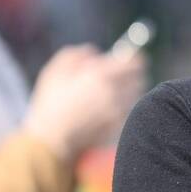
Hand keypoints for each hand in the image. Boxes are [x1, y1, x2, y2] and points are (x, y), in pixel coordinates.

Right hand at [23, 44, 147, 165]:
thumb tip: (93, 52)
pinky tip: (107, 110)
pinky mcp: (119, 127)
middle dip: (132, 75)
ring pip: (135, 96)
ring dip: (128, 91)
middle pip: (140, 79)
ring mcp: (119, 112)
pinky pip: (128, 112)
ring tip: (111, 93)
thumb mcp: (56, 71)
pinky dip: (123, 108)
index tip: (131, 58)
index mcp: (102, 76)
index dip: (135, 58)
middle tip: (122, 75)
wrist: (50, 139)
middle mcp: (115, 93)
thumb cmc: (50, 103)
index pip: (135, 62)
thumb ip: (76, 54)